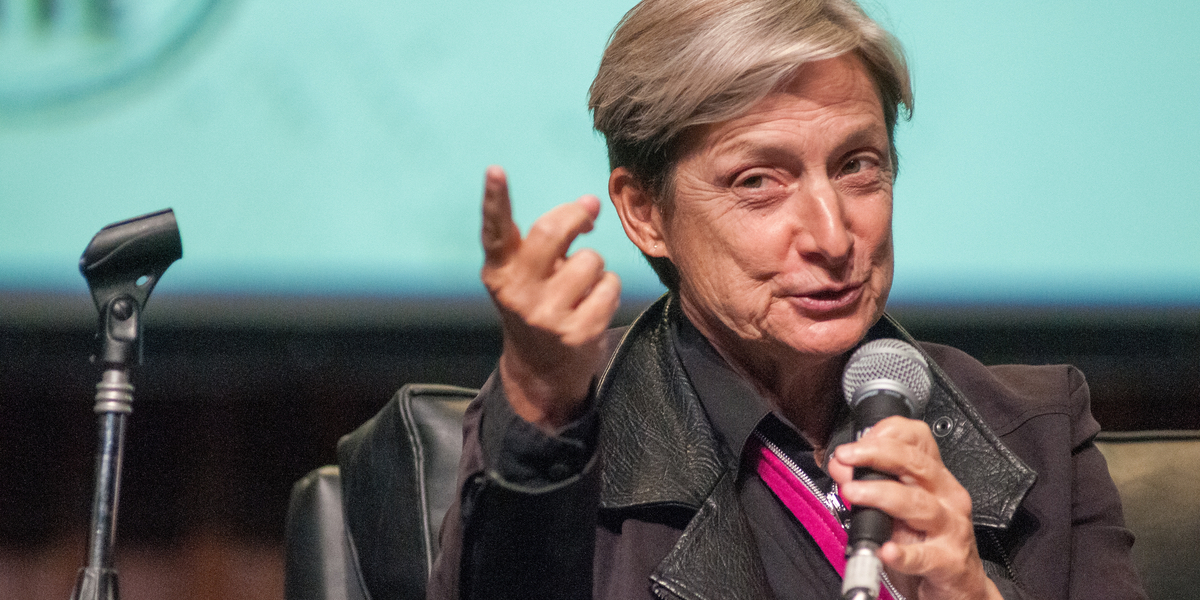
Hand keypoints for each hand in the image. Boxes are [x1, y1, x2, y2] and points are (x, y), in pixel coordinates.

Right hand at [480, 166, 620, 429]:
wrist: (540, 371)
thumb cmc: (537, 306)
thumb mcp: (525, 276)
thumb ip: (548, 239)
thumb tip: (589, 203)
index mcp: (500, 272)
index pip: (494, 231)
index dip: (494, 199)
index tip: (495, 171)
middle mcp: (518, 292)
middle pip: (551, 232)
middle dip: (576, 216)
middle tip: (588, 214)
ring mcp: (547, 314)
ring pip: (590, 260)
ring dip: (594, 267)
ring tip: (581, 287)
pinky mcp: (578, 332)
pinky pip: (609, 287)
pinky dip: (608, 291)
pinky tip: (593, 306)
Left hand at [829, 417, 1002, 599]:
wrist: (957, 588)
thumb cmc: (926, 544)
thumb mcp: (895, 511)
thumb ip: (869, 486)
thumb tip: (840, 467)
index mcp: (934, 479)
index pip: (918, 439)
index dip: (887, 433)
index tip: (856, 441)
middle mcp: (947, 497)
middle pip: (916, 464)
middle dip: (876, 455)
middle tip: (846, 457)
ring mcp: (951, 529)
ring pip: (918, 503)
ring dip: (881, 494)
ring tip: (853, 493)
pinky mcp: (949, 562)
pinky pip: (924, 555)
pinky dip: (903, 553)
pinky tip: (885, 549)